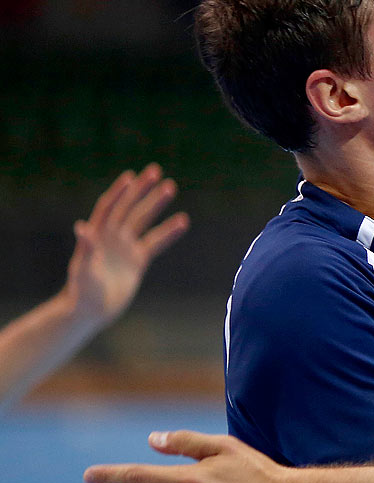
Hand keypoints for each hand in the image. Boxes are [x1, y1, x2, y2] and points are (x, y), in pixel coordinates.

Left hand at [64, 164, 189, 324]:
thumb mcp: (82, 269)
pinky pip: (156, 242)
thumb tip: (81, 228)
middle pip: (129, 207)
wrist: (92, 310)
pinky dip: (169, 232)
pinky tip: (183, 221)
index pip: (110, 207)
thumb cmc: (82, 291)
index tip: (132, 177)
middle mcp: (111, 236)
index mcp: (97, 235)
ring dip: (156, 204)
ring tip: (171, 187)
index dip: (120, 192)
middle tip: (156, 172)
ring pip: (143, 220)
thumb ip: (85, 249)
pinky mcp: (138, 260)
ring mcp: (125, 247)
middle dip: (142, 190)